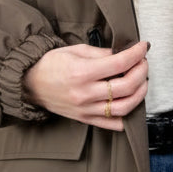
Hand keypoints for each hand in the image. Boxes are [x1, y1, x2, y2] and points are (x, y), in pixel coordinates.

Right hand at [23, 41, 149, 130]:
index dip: (136, 54)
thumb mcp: (75, 50)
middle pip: (126, 86)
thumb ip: (101, 53)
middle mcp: (85, 93)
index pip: (120, 63)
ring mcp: (86, 109)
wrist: (30, 83)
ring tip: (141, 82)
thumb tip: (123, 54)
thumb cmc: (50, 64)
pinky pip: (112, 124)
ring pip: (124, 107)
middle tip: (143, 63)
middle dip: (141, 72)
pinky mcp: (85, 119)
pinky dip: (127, 117)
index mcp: (82, 72)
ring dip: (139, 94)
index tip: (143, 47)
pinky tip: (131, 103)